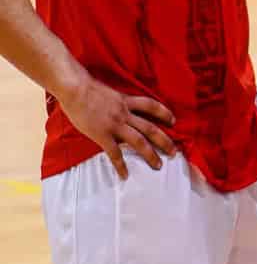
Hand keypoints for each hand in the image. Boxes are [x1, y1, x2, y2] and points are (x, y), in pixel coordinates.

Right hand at [58, 76, 175, 178]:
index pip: (152, 106)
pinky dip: (121, 165)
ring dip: (150, 155)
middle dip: (165, 141)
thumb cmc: (87, 88)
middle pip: (151, 128)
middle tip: (174, 152)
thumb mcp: (110, 92)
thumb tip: (121, 106)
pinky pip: (115, 153)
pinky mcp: (102, 134)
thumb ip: (118, 101)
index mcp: (127, 101)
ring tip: (158, 165)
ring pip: (139, 141)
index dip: (164, 113)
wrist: (75, 89)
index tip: (173, 121)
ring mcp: (115, 124)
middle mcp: (125, 113)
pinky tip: (125, 175)